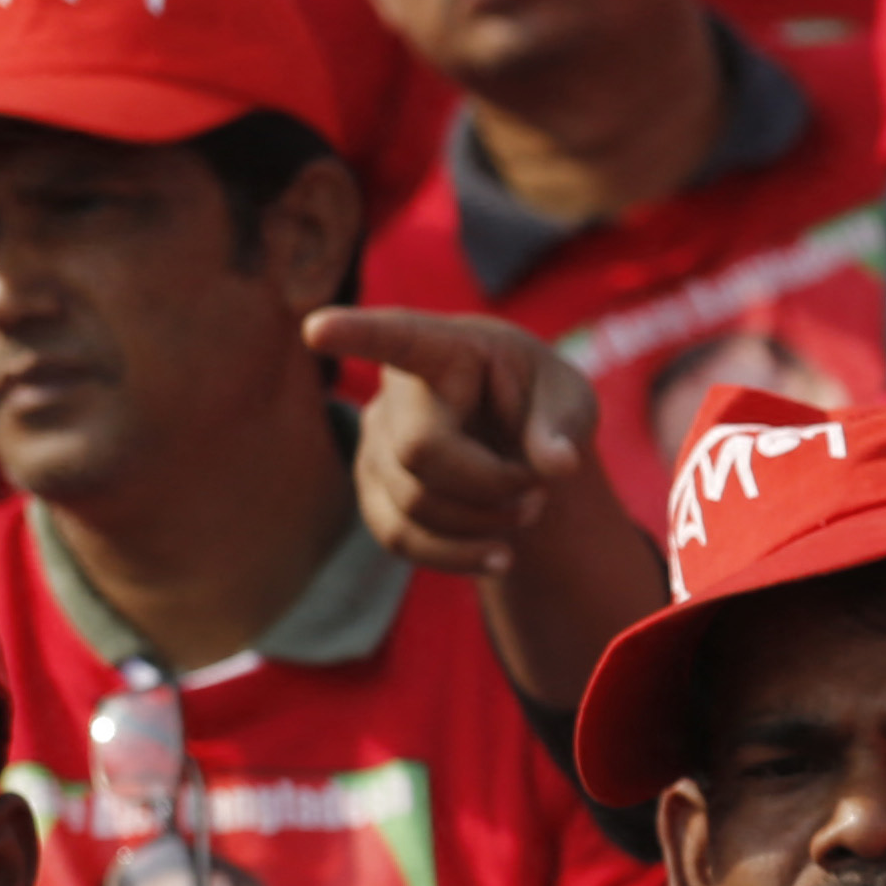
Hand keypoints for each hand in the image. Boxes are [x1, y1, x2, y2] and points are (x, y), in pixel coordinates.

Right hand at [309, 307, 603, 579]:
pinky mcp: (375, 488)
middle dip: (491, 483)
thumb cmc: (540, 401)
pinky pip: (399, 537)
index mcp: (444, 348)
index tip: (316, 329)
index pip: (395, 338)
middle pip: (420, 452)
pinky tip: (500, 555)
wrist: (515, 441)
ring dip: (485, 522)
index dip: (355, 334)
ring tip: (529, 506)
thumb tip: (558, 464)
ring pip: (414, 504)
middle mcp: (397, 392)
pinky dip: (457, 556)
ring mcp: (377, 440)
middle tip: (540, 486)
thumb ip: (562, 425)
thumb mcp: (568, 400)